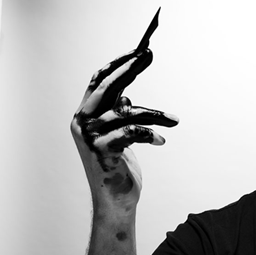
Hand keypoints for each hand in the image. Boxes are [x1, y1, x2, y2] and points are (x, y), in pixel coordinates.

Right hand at [70, 48, 178, 215]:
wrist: (116, 201)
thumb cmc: (119, 168)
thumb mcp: (118, 136)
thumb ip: (117, 116)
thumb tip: (126, 98)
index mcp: (84, 115)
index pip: (98, 81)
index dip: (117, 65)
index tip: (138, 52)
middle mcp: (82, 123)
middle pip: (106, 86)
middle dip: (129, 68)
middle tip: (148, 55)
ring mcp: (90, 137)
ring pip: (127, 112)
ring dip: (155, 114)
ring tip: (173, 119)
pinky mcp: (103, 151)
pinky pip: (132, 132)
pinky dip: (150, 134)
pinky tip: (162, 140)